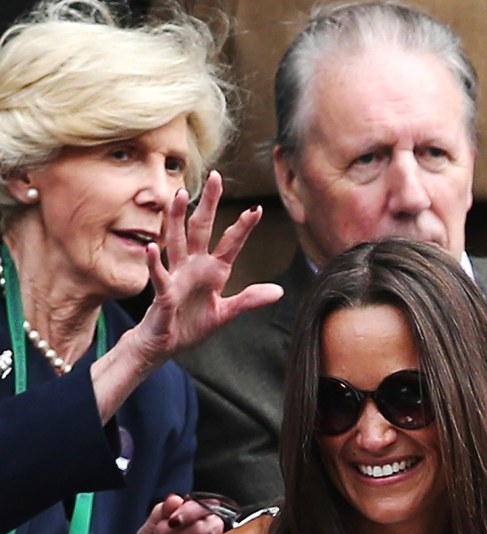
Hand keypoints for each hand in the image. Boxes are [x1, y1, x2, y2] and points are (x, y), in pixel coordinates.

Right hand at [126, 170, 282, 369]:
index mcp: (212, 271)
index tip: (256, 209)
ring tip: (179, 195)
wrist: (164, 344)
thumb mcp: (225, 314)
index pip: (230, 244)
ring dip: (177, 219)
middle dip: (209, 204)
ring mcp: (176, 277)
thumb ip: (249, 300)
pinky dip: (153, 262)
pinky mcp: (163, 293)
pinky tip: (150, 246)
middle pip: (201, 229)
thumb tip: (278, 291)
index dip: (243, 228)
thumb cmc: (190, 326)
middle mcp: (193, 267)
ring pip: (176, 242)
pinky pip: (158, 275)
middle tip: (216, 177)